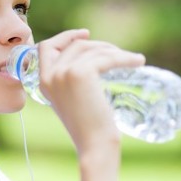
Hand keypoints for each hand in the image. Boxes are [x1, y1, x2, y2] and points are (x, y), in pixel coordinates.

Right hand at [37, 29, 144, 154]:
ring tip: (133, 61)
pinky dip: (124, 58)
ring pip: (92, 50)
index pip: (45, 47)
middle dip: (97, 44)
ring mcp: (63, 73)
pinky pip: (106, 57)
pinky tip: (138, 61)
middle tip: (117, 52)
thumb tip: (90, 59)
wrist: (94, 146)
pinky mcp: (81, 73)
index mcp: (43, 81)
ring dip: (115, 51)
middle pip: (74, 45)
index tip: (85, 34)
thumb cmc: (88, 129)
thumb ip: (70, 82)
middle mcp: (49, 75)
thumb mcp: (72, 100)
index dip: (66, 37)